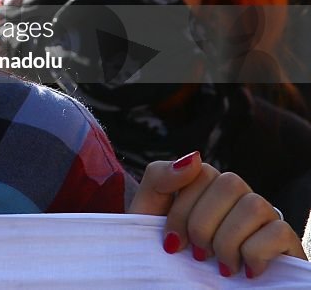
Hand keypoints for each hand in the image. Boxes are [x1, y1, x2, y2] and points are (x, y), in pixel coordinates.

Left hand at [130, 151, 305, 277]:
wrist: (174, 289)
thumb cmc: (166, 256)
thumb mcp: (149, 214)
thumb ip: (160, 178)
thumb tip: (193, 158)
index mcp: (208, 188)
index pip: (202, 171)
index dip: (182, 208)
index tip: (173, 241)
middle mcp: (239, 199)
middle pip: (229, 183)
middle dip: (203, 225)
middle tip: (197, 254)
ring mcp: (265, 219)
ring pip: (254, 205)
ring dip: (228, 241)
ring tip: (221, 266)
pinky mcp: (286, 243)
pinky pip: (278, 230)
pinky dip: (255, 253)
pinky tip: (246, 270)